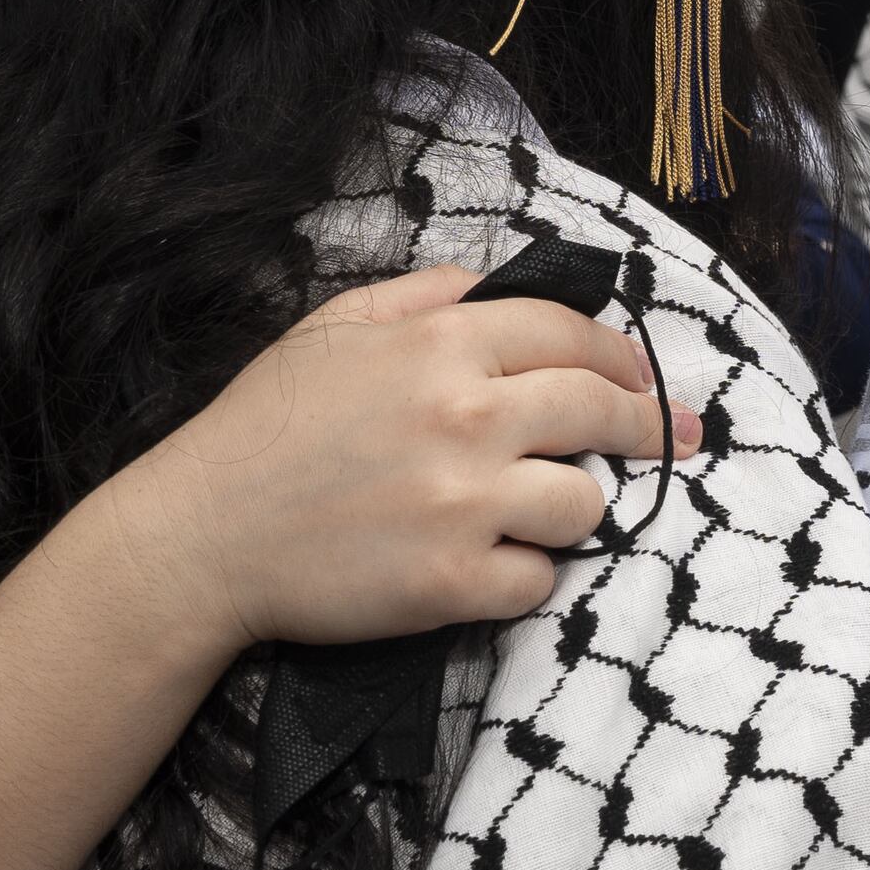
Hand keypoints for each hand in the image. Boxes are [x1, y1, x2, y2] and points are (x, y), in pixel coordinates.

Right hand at [0, 269, 693, 869]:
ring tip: (546, 512)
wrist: (199, 538)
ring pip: (586, 505)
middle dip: (647, 429)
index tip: (643, 380)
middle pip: (601, 414)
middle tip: (670, 442)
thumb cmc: (262, 430)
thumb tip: (490, 285)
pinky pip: (541, 582)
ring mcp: (463, 504)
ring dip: (576, 509)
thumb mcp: (330, 329)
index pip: (571, 335)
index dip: (621, 357)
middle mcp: (464, 416)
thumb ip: (419, 296)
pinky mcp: (453, 584)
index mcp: (439, 345)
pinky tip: (495, 567)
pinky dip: (529, 578)